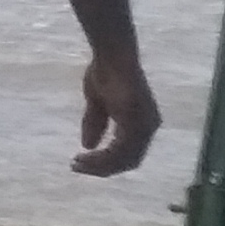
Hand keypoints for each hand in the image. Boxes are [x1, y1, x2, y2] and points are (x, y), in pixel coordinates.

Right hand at [75, 49, 159, 173]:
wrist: (112, 57)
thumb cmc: (106, 73)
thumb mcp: (97, 103)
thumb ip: (95, 123)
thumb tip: (88, 145)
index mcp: (141, 123)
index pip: (128, 153)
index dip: (106, 162)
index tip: (82, 162)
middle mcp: (148, 128)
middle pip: (128, 161)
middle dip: (102, 168)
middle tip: (76, 167)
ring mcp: (144, 127)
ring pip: (124, 159)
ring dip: (100, 165)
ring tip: (77, 163)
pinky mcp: (136, 123)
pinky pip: (120, 150)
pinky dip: (103, 157)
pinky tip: (86, 155)